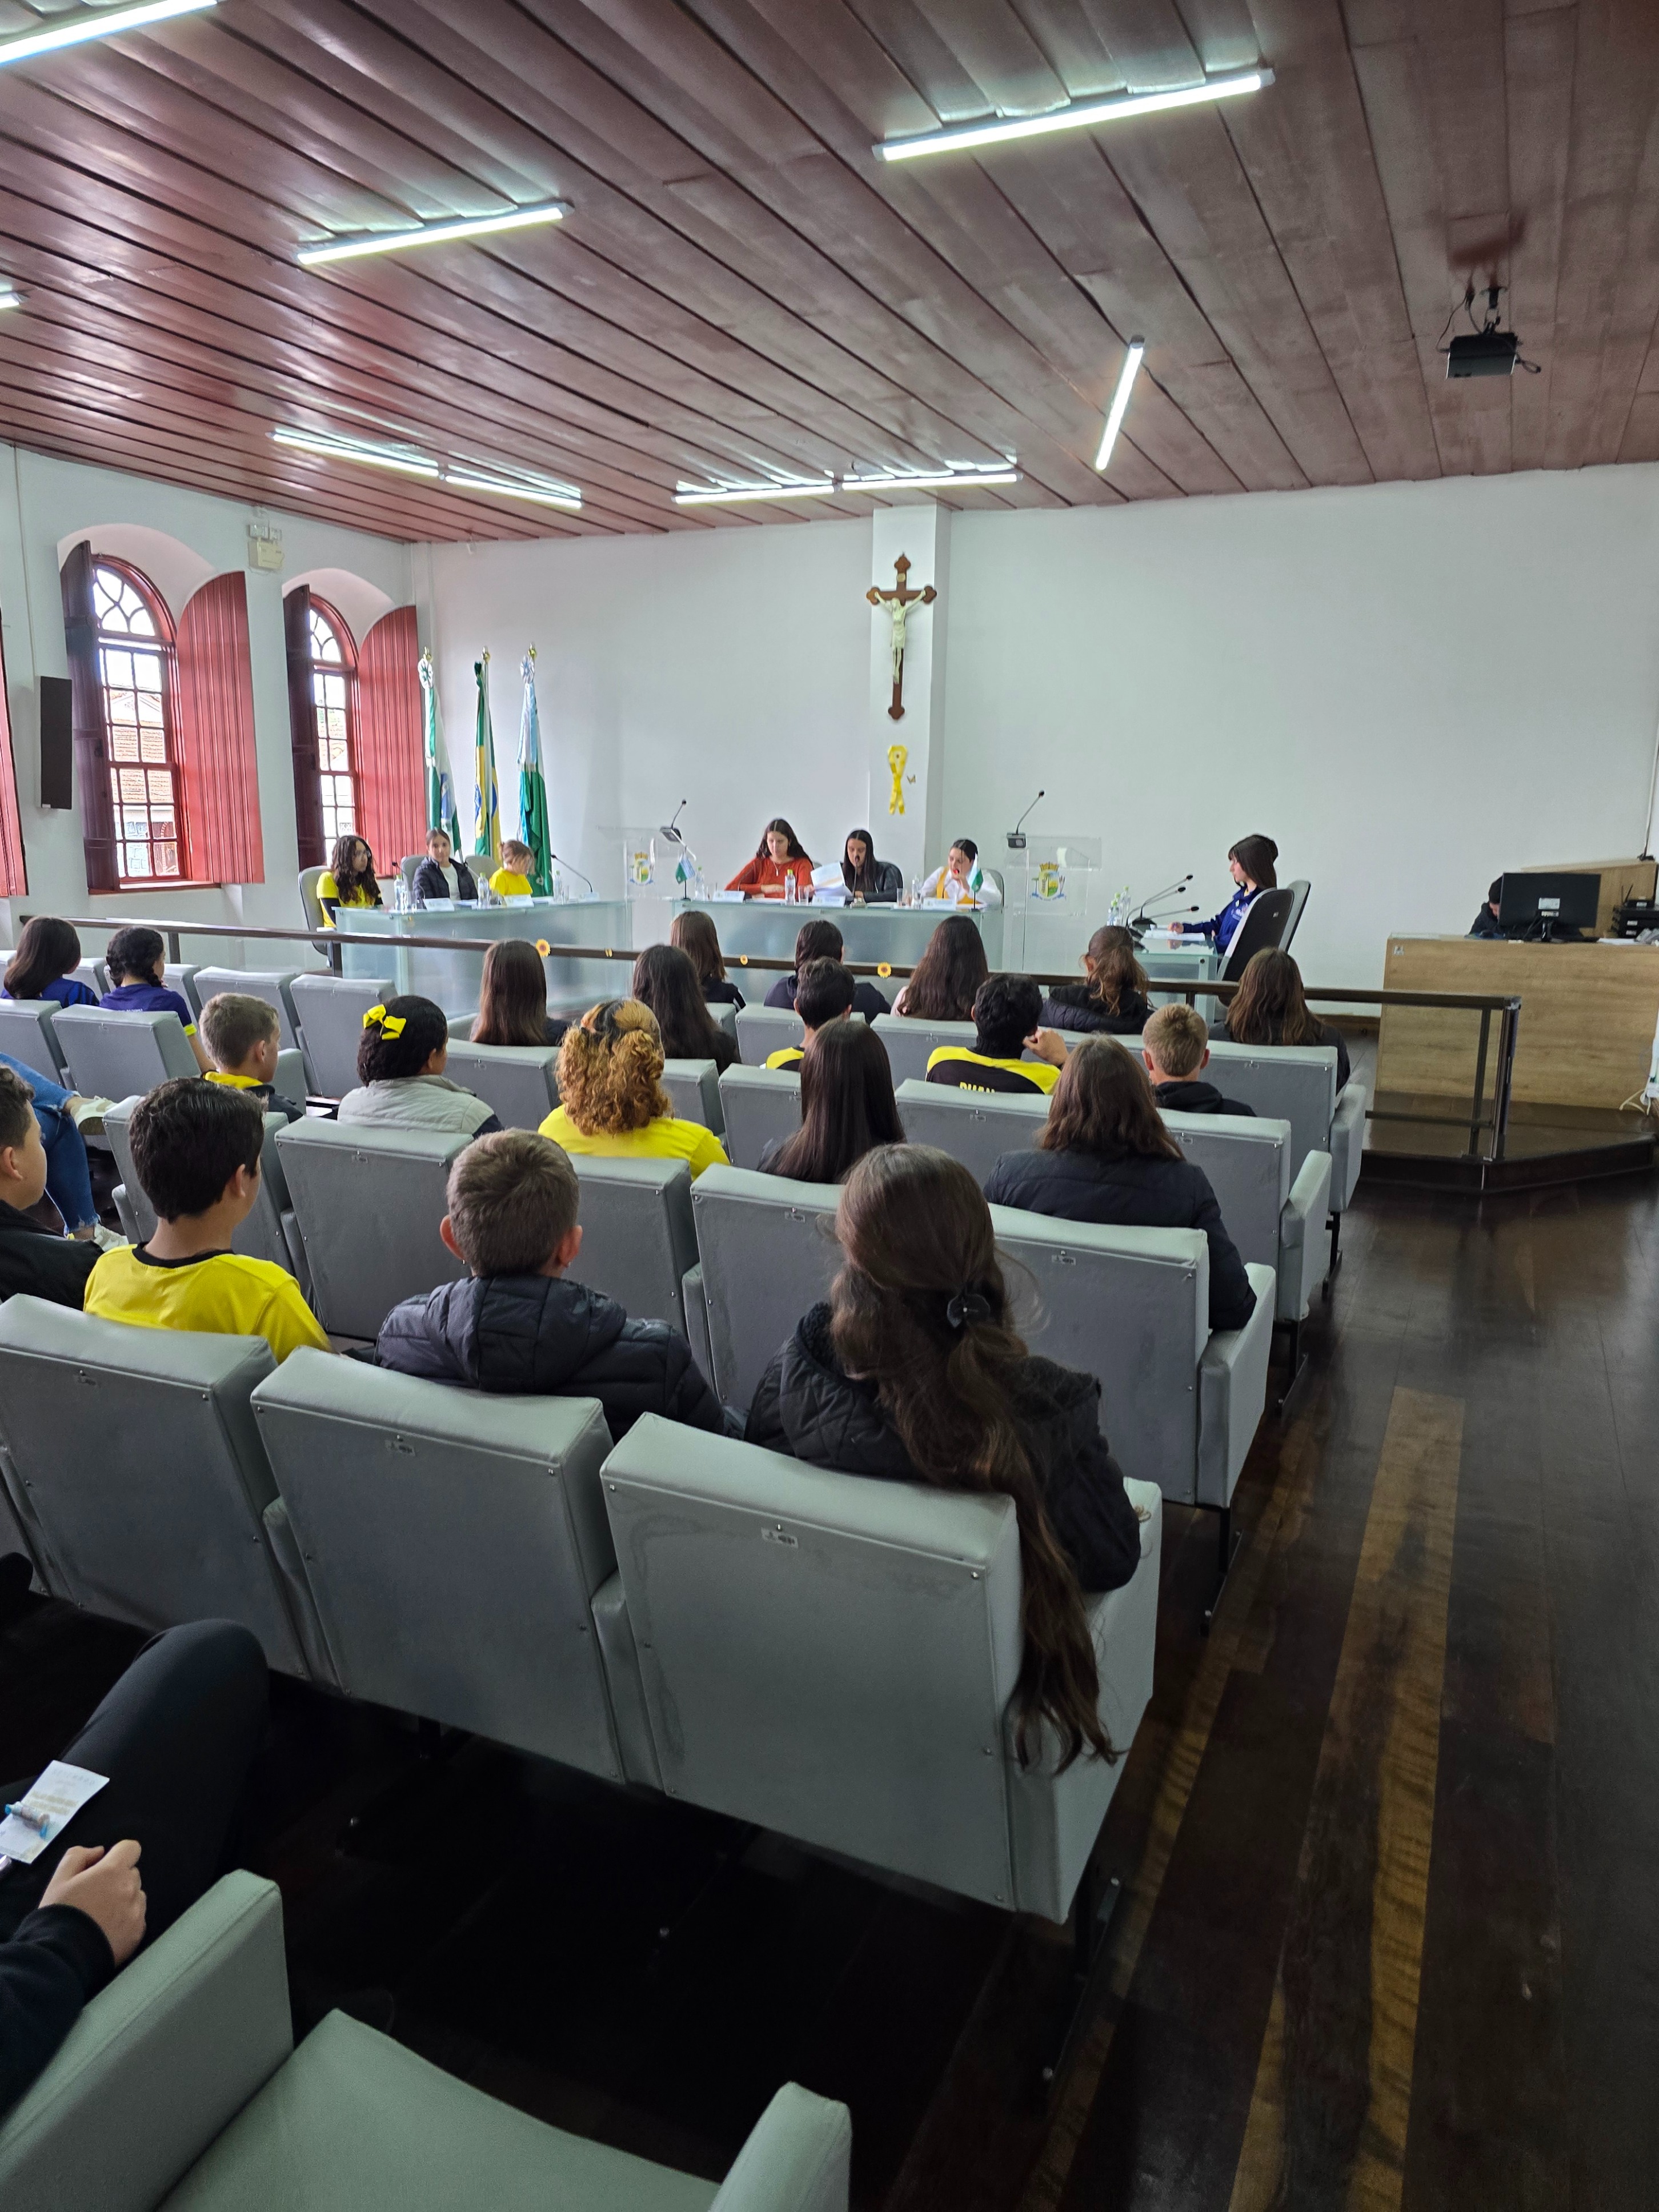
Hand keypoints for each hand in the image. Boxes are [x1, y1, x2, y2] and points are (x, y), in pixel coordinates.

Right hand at [40, 1840, 146, 1965]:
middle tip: (95, 1895)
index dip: (118, 1854)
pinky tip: (107, 1929)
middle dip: (117, 1879)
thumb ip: (78, 1856)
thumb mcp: (59, 1879)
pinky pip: (138, 1917)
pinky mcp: (138, 1932)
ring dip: (124, 1899)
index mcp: (113, 1871)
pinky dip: (127, 1920)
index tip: (105, 1866)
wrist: (63, 1955)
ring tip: (101, 1915)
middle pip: (132, 1873)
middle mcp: (130, 1888)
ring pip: (137, 1895)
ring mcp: (137, 1911)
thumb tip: (99, 1852)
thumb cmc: (60, 1914)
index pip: (131, 1848)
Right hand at [1026, 1028, 1069, 1067]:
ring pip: (1047, 1036)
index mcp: (1042, 1033)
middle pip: (1040, 1035)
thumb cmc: (1049, 1055)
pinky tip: (1052, 1048)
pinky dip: (1052, 1042)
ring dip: (1046, 1041)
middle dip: (1040, 1041)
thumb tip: (1023, 1039)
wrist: (1060, 1059)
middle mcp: (1049, 1031)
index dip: (1033, 1041)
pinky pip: (1053, 1038)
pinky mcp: (1060, 1037)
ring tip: (1048, 1049)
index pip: (1033, 1035)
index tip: (1036, 1046)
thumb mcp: (1034, 1050)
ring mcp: (1055, 1033)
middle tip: (1042, 1048)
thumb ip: (1026, 1043)